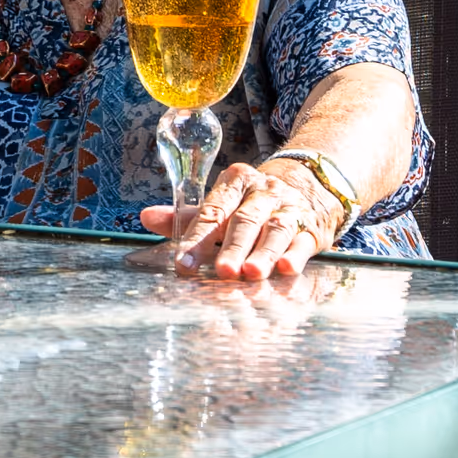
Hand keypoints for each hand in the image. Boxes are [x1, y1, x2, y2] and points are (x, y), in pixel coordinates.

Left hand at [133, 158, 338, 278]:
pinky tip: (288, 268)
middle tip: (222, 271)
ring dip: (264, 253)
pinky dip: (296, 254)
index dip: (197, 239)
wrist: (311, 185)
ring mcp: (290, 209)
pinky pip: (304, 240)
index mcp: (236, 183)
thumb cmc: (254, 202)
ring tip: (251, 274)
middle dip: (233, 248)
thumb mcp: (223, 203)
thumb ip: (189, 216)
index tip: (183, 264)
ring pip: (275, 230)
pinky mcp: (312, 228)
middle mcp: (263, 193)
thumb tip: (146, 218)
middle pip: (245, 221)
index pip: (213, 211)